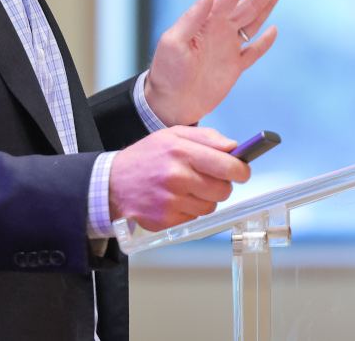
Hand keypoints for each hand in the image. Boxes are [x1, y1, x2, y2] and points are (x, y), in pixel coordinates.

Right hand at [108, 126, 251, 231]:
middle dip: (223, 184)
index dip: (241, 170)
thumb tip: (233, 147)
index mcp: (181, 152)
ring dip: (207, 199)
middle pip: (223, 189)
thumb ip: (206, 137)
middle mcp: (177, 177)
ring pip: (211, 206)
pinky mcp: (167, 221)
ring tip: (189, 188)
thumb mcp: (172, 135)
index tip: (242, 171)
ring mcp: (172, 201)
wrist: (113, 184)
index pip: (227, 166)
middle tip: (211, 178)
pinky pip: (195, 218)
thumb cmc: (145, 157)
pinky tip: (177, 199)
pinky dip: (191, 211)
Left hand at [144, 0, 288, 126]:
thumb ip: (193, 17)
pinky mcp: (234, 68)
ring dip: (268, 6)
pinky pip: (253, 52)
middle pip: (249, 5)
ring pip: (254, 22)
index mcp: (207, 22)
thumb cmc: (166, 71)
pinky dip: (264, 42)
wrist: (169, 103)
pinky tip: (273, 30)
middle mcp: (220, 30)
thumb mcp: (173, 42)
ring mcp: (228, 48)